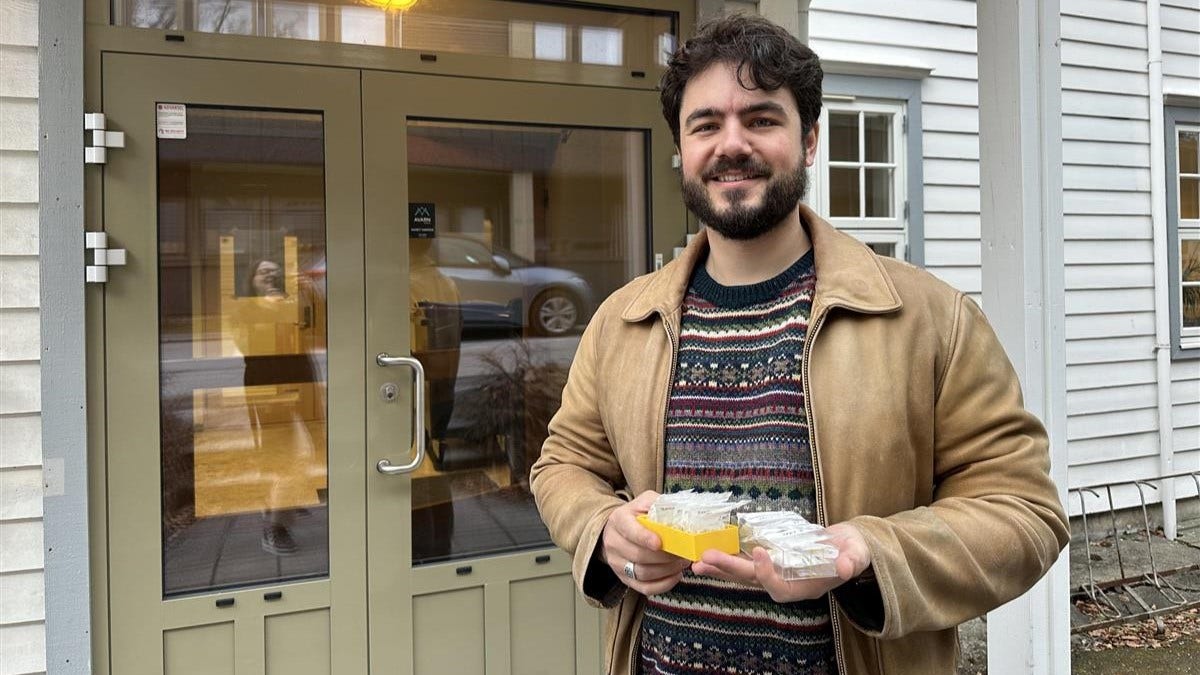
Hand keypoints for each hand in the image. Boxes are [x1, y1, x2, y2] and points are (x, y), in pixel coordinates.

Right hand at [601, 491, 691, 594]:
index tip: (660, 543)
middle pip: (638, 555)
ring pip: (643, 573)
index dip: (644, 538)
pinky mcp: (624, 579)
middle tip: (683, 553)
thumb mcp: (645, 502)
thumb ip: (659, 503)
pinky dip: (663, 584)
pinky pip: (644, 588)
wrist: (617, 531)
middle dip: (664, 556)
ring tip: (681, 563)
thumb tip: (682, 511)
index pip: (630, 530)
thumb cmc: (637, 516)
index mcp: (619, 520)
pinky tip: (675, 575)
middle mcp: (613, 542)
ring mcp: (617, 563)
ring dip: (667, 570)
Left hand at [690, 522, 872, 602]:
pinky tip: (709, 554)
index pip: (780, 587)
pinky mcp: (770, 561)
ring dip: (720, 568)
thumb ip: (851, 562)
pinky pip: (745, 562)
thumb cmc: (852, 553)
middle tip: (704, 560)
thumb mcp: (857, 556)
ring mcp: (776, 573)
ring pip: (744, 575)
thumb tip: (846, 567)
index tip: (759, 552)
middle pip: (753, 580)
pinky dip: (728, 558)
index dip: (767, 573)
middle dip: (729, 569)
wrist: (847, 548)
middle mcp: (786, 584)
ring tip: (697, 563)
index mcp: (805, 588)